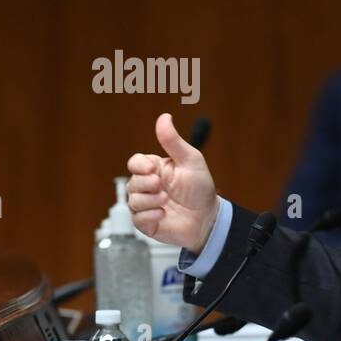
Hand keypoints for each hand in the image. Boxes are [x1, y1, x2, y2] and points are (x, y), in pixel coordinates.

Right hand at [126, 113, 218, 251]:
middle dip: (146, 184)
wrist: (208, 218)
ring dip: (150, 201)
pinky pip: (137, 219)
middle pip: (132, 182)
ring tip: (166, 201)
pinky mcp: (147, 223)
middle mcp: (147, 187)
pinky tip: (163, 214)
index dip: (139, 165)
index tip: (152, 168)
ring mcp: (146, 205)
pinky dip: (150, 216)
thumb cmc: (200, 188)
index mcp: (155, 169)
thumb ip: (173, 141)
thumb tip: (164, 117)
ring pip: (133, 201)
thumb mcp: (190, 160)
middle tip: (161, 186)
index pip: (135, 163)